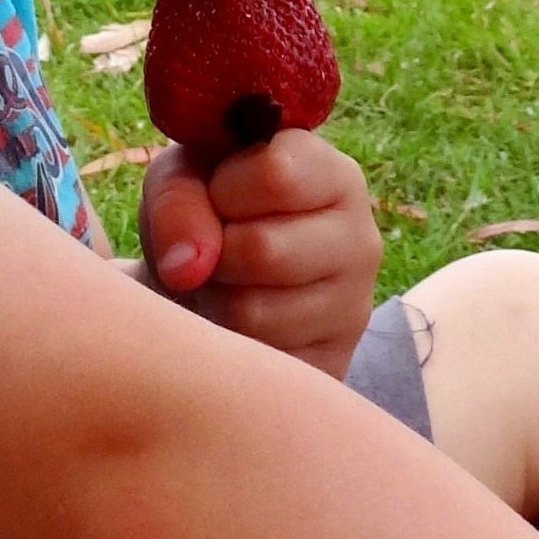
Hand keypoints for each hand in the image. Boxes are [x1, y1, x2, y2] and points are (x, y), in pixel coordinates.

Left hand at [137, 130, 381, 378]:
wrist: (211, 279)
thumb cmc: (205, 209)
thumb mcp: (182, 178)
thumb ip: (177, 197)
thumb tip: (187, 267)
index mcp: (333, 174)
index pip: (277, 175)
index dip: (224, 188)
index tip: (219, 193)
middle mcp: (360, 237)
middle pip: (262, 249)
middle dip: (213, 250)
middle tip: (216, 246)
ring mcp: (353, 307)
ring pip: (253, 313)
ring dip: (214, 299)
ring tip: (225, 281)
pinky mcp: (332, 363)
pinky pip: (258, 364)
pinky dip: (229, 346)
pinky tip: (238, 322)